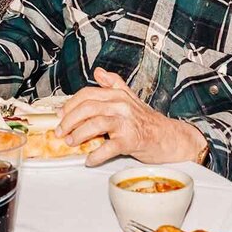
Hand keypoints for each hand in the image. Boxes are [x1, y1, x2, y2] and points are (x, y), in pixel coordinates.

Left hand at [57, 68, 206, 165]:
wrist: (171, 137)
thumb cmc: (149, 121)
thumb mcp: (130, 98)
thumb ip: (114, 85)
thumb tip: (98, 72)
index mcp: (118, 95)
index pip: (87, 94)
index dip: (70, 104)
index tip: (60, 114)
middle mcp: (121, 105)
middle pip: (87, 108)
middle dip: (69, 120)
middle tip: (61, 132)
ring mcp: (126, 122)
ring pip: (95, 124)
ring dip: (78, 135)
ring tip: (71, 143)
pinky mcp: (131, 140)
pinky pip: (109, 148)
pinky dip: (96, 155)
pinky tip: (89, 159)